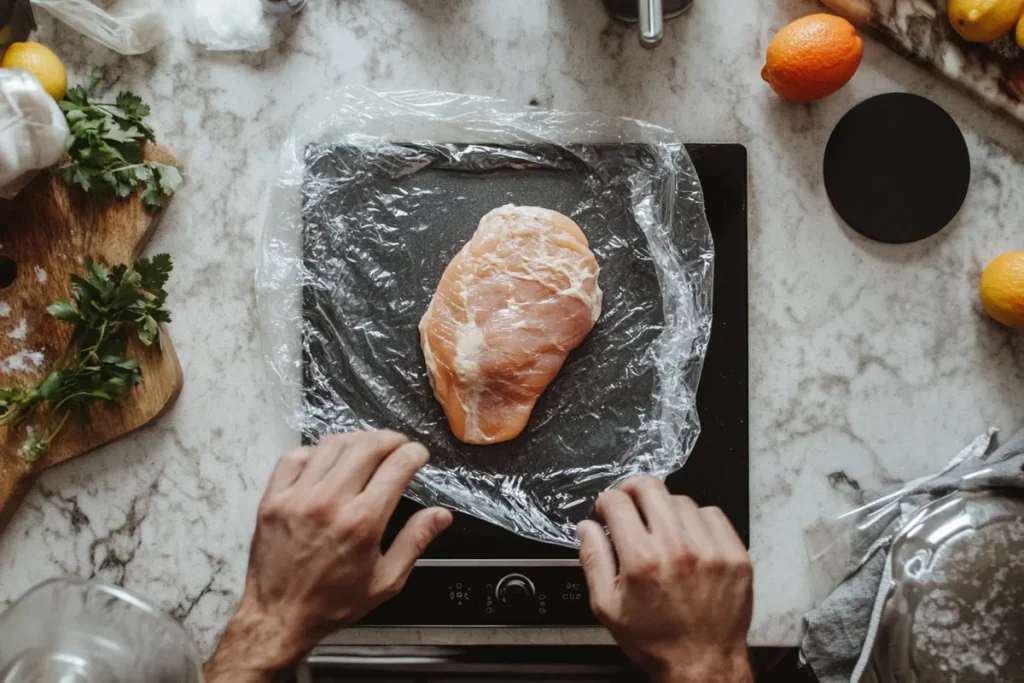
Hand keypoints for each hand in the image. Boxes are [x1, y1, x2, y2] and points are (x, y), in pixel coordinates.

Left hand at [204, 431, 451, 682]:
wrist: (278, 617)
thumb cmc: (332, 602)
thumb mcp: (385, 581)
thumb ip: (415, 541)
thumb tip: (441, 515)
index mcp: (362, 522)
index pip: (396, 466)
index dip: (413, 453)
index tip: (418, 454)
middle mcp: (330, 502)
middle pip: (366, 446)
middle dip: (389, 439)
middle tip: (398, 444)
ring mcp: (298, 497)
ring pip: (332, 445)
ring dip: (356, 440)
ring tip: (367, 447)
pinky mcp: (273, 498)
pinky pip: (296, 457)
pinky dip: (316, 451)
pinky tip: (327, 460)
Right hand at [577, 478, 752, 682]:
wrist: (702, 665)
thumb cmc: (656, 640)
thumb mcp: (608, 607)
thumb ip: (593, 560)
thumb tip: (587, 527)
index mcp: (642, 560)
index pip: (617, 502)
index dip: (606, 501)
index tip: (608, 510)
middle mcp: (678, 549)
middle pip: (651, 487)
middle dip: (633, 491)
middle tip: (631, 504)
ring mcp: (711, 550)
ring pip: (682, 500)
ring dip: (666, 508)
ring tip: (662, 530)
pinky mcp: (734, 555)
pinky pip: (713, 515)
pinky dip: (697, 520)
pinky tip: (689, 538)